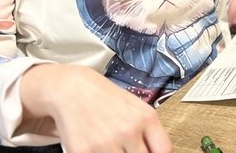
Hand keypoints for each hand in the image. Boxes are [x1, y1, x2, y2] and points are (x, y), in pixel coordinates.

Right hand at [21, 64, 171, 152]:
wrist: (72, 89)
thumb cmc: (105, 98)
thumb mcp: (136, 107)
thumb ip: (149, 130)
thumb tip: (158, 151)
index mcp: (145, 118)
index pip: (164, 150)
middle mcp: (128, 131)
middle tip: (127, 148)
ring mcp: (106, 143)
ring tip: (111, 145)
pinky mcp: (84, 152)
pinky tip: (97, 147)